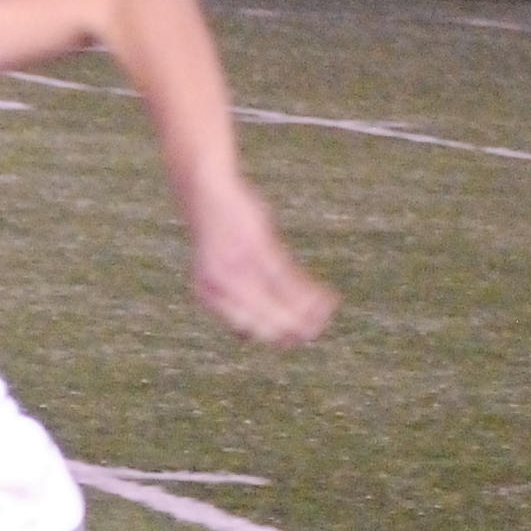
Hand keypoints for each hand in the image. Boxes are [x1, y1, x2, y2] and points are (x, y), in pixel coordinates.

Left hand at [185, 179, 336, 346]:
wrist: (204, 191)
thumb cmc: (215, 237)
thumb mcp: (213, 274)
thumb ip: (228, 304)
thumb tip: (244, 339)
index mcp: (210, 297)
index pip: (248, 332)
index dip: (274, 338)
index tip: (294, 339)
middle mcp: (221, 287)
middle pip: (267, 323)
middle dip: (294, 331)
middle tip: (314, 332)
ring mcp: (238, 267)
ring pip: (283, 303)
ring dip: (309, 314)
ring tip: (326, 316)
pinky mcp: (256, 248)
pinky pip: (289, 279)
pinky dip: (311, 293)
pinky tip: (326, 299)